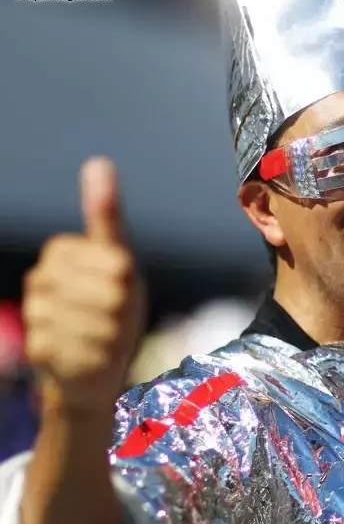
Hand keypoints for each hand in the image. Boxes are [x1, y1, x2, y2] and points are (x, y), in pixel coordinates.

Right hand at [23, 157, 145, 412]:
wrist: (99, 361)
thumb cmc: (114, 302)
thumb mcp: (119, 259)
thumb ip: (106, 215)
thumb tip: (98, 162)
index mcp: (60, 251)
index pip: (114, 264)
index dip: (128, 281)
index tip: (123, 287)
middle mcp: (40, 281)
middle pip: (108, 295)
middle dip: (123, 310)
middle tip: (118, 316)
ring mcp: (35, 316)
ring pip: (97, 325)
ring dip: (114, 335)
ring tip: (108, 335)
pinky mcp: (39, 351)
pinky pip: (87, 352)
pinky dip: (102, 357)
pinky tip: (96, 355)